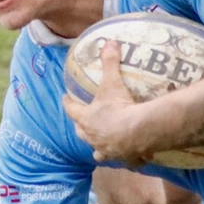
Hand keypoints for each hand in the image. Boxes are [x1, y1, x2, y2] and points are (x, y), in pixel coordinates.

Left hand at [62, 41, 148, 164]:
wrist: (138, 132)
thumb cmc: (120, 107)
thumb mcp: (113, 82)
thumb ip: (110, 62)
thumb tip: (110, 41)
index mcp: (87, 119)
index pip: (71, 110)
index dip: (68, 103)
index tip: (65, 98)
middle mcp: (93, 137)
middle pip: (81, 133)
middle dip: (81, 127)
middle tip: (83, 122)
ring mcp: (108, 150)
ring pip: (98, 152)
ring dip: (99, 148)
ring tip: (103, 145)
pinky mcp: (124, 158)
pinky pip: (125, 161)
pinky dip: (128, 160)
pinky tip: (133, 159)